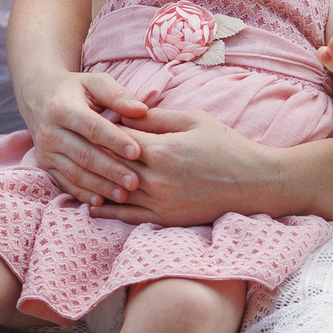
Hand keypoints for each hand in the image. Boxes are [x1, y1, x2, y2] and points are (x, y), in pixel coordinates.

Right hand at [21, 67, 149, 205]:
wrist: (39, 97)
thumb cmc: (76, 90)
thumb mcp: (94, 82)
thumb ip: (117, 95)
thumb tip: (141, 110)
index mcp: (62, 107)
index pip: (91, 127)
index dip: (114, 140)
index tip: (137, 152)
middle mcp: (50, 131)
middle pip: (83, 154)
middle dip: (110, 170)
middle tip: (135, 182)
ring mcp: (45, 150)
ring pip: (74, 172)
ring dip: (99, 186)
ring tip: (124, 195)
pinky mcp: (45, 164)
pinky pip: (64, 182)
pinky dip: (82, 194)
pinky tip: (100, 202)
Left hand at [88, 106, 290, 226]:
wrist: (256, 184)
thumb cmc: (227, 146)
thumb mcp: (194, 121)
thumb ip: (157, 119)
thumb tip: (125, 114)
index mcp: (163, 150)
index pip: (117, 138)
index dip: (101, 129)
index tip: (90, 121)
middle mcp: (157, 179)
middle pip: (111, 165)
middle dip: (93, 154)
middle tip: (76, 144)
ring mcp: (160, 203)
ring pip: (114, 192)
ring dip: (94, 183)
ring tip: (76, 172)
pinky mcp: (165, 219)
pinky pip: (128, 217)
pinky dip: (108, 210)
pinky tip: (92, 204)